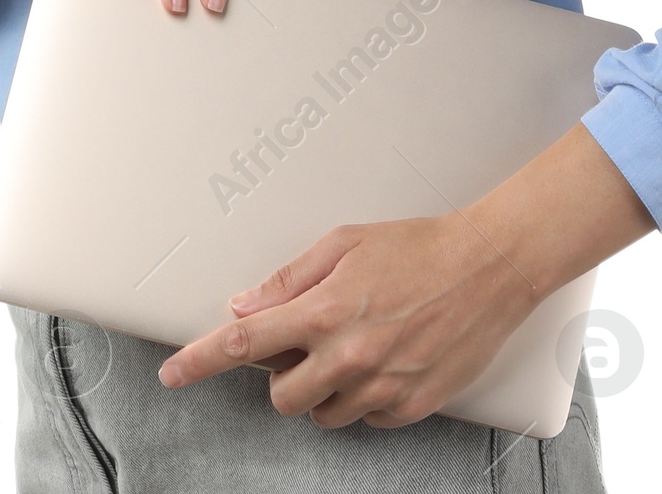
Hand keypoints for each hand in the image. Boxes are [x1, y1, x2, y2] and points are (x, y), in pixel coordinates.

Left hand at [156, 123, 656, 426]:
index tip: (172, 374)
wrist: (490, 266)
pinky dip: (364, 396)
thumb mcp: (345, 243)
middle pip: (281, 396)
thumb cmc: (418, 246)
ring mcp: (382, 386)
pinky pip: (366, 418)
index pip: (243, 344)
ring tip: (354, 344)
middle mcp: (349, 355)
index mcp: (325, 309)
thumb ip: (290, 279)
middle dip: (282, 375)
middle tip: (308, 341)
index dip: (200, 361)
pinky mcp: (411, 406)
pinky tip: (384, 359)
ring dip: (323, 387)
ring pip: (322, 413)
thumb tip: (244, 307)